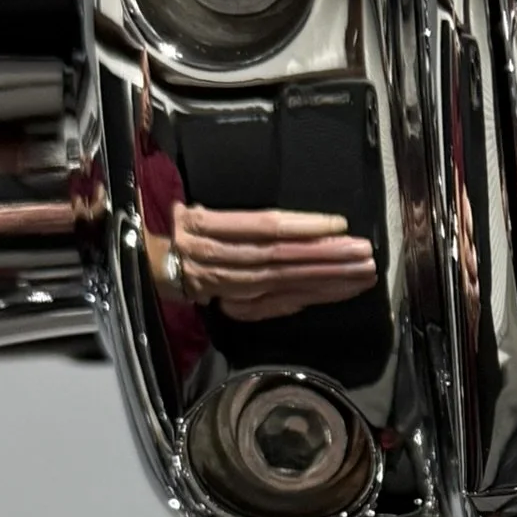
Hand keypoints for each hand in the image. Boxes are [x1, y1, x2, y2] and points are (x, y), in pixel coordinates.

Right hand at [170, 204, 377, 320]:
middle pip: (281, 257)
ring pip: (285, 282)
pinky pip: (280, 302)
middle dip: (327, 256)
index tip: (340, 224)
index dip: (303, 227)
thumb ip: (236, 216)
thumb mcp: (195, 210)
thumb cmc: (180, 230)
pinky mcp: (236, 306)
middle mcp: (217, 258)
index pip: (264, 226)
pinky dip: (311, 297)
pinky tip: (340, 292)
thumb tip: (304, 223)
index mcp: (205, 227)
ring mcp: (228, 286)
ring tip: (363, 272)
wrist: (152, 269)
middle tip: (365, 253)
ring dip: (328, 279)